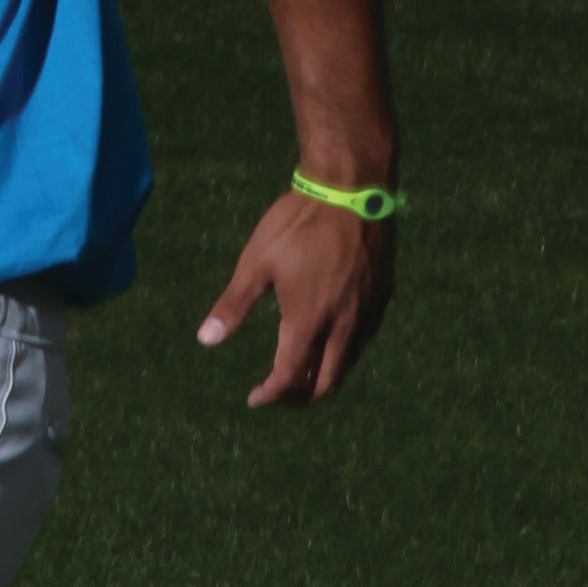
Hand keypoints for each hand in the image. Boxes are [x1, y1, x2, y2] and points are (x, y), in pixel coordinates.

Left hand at [196, 187, 392, 409]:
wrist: (351, 188)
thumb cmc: (297, 222)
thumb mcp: (256, 262)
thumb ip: (234, 305)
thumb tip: (206, 340)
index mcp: (307, 320)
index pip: (289, 375)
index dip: (271, 394)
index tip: (255, 398)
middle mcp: (342, 324)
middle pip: (325, 381)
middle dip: (301, 395)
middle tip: (281, 393)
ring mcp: (366, 310)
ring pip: (348, 361)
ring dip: (324, 375)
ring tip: (303, 371)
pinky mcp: (382, 293)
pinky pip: (364, 337)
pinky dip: (345, 351)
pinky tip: (332, 338)